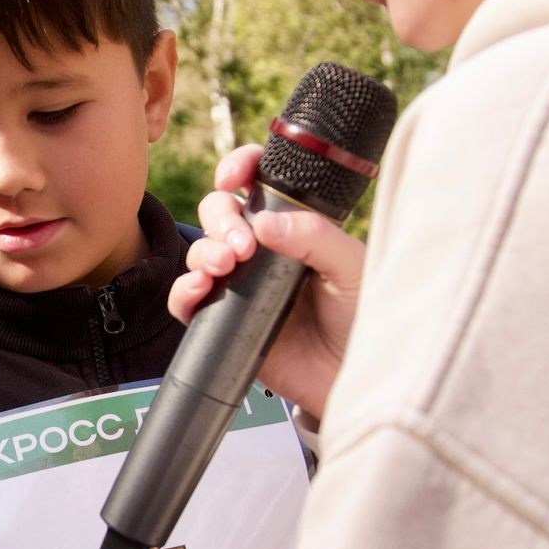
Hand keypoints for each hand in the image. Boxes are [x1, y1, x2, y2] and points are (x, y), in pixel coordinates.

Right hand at [167, 145, 369, 421]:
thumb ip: (315, 237)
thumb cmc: (365, 321)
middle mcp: (264, 252)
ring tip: (223, 268)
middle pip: (221, 212)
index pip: (260, 183)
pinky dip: (182, 291)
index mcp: (296, 227)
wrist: (357, 380)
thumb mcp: (352, 268)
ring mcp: (242, 286)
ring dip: (203, 251)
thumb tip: (264, 222)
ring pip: (201, 251)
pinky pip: (188, 302)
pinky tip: (197, 289)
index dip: (240, 168)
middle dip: (220, 218)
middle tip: (241, 247)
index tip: (233, 177)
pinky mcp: (224, 323)